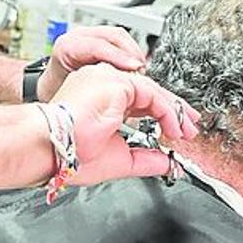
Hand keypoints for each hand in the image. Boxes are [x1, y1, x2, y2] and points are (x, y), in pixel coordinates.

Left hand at [36, 26, 146, 102]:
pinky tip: (136, 68)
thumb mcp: (71, 90)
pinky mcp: (101, 40)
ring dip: (134, 53)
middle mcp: (79, 37)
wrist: (51, 88)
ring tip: (141, 71)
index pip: (97, 46)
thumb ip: (91, 87)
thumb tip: (117, 87)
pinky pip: (121, 42)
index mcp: (67, 47)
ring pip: (120, 37)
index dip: (118, 56)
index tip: (134, 68)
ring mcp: (91, 36)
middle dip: (131, 53)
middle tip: (142, 71)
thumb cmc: (59, 91)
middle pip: (113, 36)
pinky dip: (132, 55)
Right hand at [50, 63, 199, 183]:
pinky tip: (172, 127)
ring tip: (185, 131)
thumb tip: (167, 163)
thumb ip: (144, 158)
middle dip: (174, 111)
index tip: (176, 130)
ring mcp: (107, 78)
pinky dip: (166, 110)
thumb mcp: (118, 158)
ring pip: (151, 90)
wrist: (51, 149)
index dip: (161, 114)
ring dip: (173, 111)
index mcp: (101, 98)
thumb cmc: (70, 154)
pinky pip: (150, 93)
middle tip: (191, 127)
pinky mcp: (114, 82)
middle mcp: (103, 83)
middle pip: (148, 92)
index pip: (138, 100)